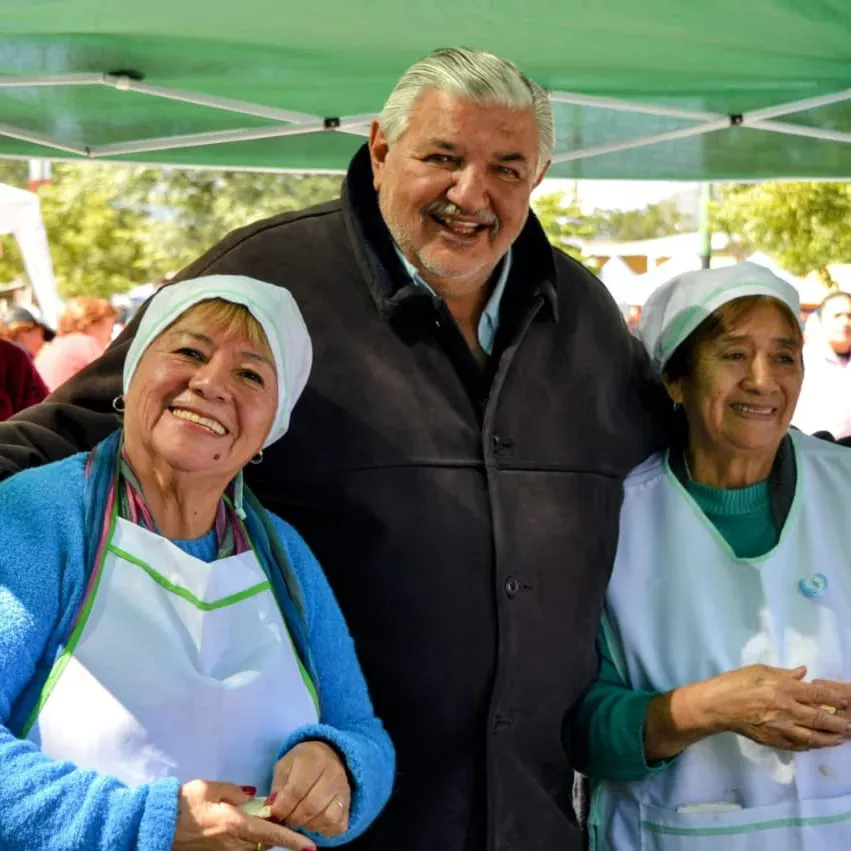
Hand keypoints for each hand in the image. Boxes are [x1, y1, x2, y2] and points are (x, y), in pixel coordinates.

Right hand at [171, 779, 316, 849]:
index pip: (273, 834)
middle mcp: (234, 845)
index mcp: (236, 825)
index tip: (311, 848)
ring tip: (245, 818)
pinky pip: (240, 849)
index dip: (294, 841)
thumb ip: (236, 791)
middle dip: (274, 831)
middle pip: (266, 842)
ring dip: (258, 835)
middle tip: (268, 813)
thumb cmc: (185, 804)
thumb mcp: (211, 788)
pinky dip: (246, 839)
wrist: (158, 826)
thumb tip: (254, 796)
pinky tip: (235, 826)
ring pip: (254, 847)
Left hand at [267, 741, 351, 837]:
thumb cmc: (301, 762)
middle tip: (286, 818)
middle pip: (312, 806)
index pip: (297, 789)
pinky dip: (323, 829)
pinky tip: (314, 821)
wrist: (329, 754)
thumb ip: (278, 786)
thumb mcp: (285, 766)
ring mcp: (344, 789)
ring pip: (326, 817)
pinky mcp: (348, 804)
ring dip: (308, 824)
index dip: (283, 806)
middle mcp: (334, 773)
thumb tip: (272, 809)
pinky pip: (337, 825)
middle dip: (293, 818)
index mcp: (314, 758)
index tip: (275, 813)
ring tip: (299, 818)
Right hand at [696, 665, 850, 750]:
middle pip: (819, 718)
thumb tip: (804, 673)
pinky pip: (798, 745)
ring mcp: (780, 728)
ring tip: (841, 737)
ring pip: (813, 737)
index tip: (845, 700)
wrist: (716, 706)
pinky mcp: (774, 740)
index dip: (834, 698)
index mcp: (782, 689)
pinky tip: (817, 743)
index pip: (816, 694)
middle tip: (850, 724)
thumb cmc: (735, 683)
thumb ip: (784, 674)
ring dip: (830, 738)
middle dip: (838, 722)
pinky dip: (811, 745)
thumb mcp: (759, 670)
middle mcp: (785, 710)